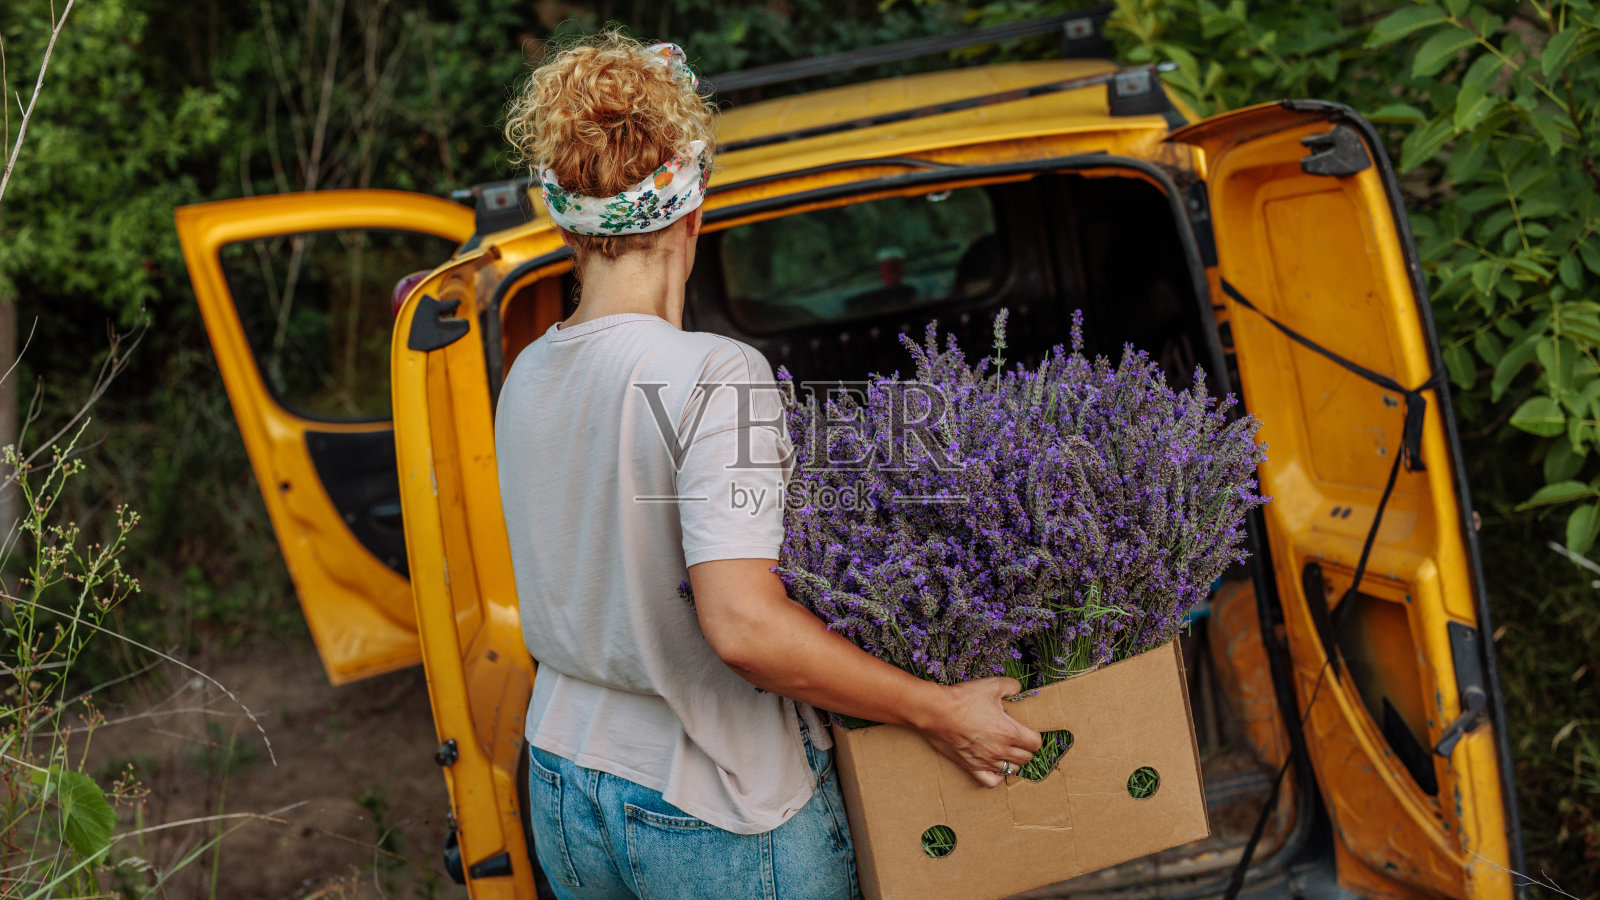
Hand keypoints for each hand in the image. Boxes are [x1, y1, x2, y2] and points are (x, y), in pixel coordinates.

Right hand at [914, 677, 1041, 787]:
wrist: (936, 711)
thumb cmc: (963, 699)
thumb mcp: (991, 685)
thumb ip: (1011, 686)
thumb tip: (1019, 689)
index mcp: (1009, 732)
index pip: (1035, 743)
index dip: (1034, 736)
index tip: (1028, 730)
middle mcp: (1000, 750)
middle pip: (1026, 758)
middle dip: (1025, 748)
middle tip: (1018, 737)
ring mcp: (986, 761)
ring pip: (1011, 770)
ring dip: (1013, 760)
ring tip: (1007, 750)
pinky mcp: (971, 766)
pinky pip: (990, 781)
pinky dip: (997, 777)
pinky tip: (995, 766)